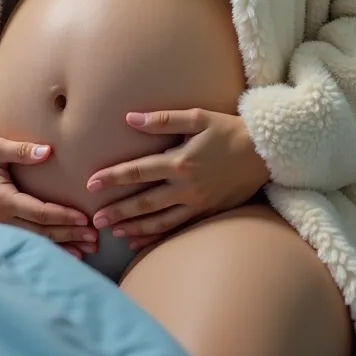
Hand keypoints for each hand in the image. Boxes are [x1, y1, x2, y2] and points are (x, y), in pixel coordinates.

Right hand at [0, 135, 94, 259]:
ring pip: (35, 241)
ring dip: (62, 246)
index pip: (39, 213)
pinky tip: (66, 253)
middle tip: (95, 239)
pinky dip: (48, 248)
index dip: (63, 217)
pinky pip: (27, 240)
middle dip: (69, 235)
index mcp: (2, 200)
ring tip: (87, 250)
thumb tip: (47, 151)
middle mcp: (0, 218)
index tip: (85, 219)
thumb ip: (22, 150)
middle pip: (41, 232)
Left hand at [87, 109, 268, 248]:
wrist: (264, 153)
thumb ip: (162, 120)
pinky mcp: (207, 212)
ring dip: (134, 227)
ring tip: (113, 232)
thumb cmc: (228, 130)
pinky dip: (157, 235)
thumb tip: (130, 118)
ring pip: (159, 221)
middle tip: (94, 220)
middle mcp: (186, 186)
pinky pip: (177, 228)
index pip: (138, 171)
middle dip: (117, 211)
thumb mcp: (197, 117)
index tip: (91, 183)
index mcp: (179, 161)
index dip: (113, 177)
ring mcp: (197, 203)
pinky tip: (141, 239)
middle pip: (144, 202)